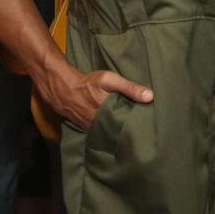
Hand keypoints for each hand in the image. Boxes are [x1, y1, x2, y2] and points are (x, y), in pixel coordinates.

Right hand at [37, 60, 153, 129]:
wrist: (63, 90)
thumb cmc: (88, 83)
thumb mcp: (109, 80)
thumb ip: (129, 88)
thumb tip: (150, 96)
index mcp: (108, 114)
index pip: (129, 124)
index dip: (140, 125)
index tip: (150, 125)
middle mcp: (101, 125)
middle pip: (122, 130)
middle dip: (132, 130)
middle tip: (146, 130)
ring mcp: (94, 129)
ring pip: (112, 133)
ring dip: (121, 131)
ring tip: (135, 131)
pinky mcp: (89, 130)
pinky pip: (103, 133)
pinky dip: (111, 132)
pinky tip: (118, 130)